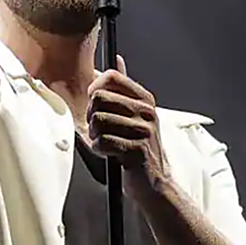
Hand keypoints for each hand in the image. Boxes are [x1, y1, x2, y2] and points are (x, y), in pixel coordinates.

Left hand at [83, 55, 167, 199]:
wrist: (154, 184)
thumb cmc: (138, 148)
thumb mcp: (136, 115)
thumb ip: (124, 89)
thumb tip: (117, 60)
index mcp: (145, 99)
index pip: (111, 77)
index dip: (95, 89)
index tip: (96, 105)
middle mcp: (147, 111)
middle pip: (99, 98)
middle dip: (91, 116)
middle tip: (100, 129)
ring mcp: (144, 130)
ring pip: (98, 120)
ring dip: (95, 135)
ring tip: (106, 143)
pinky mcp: (137, 149)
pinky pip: (103, 141)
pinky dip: (100, 149)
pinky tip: (110, 154)